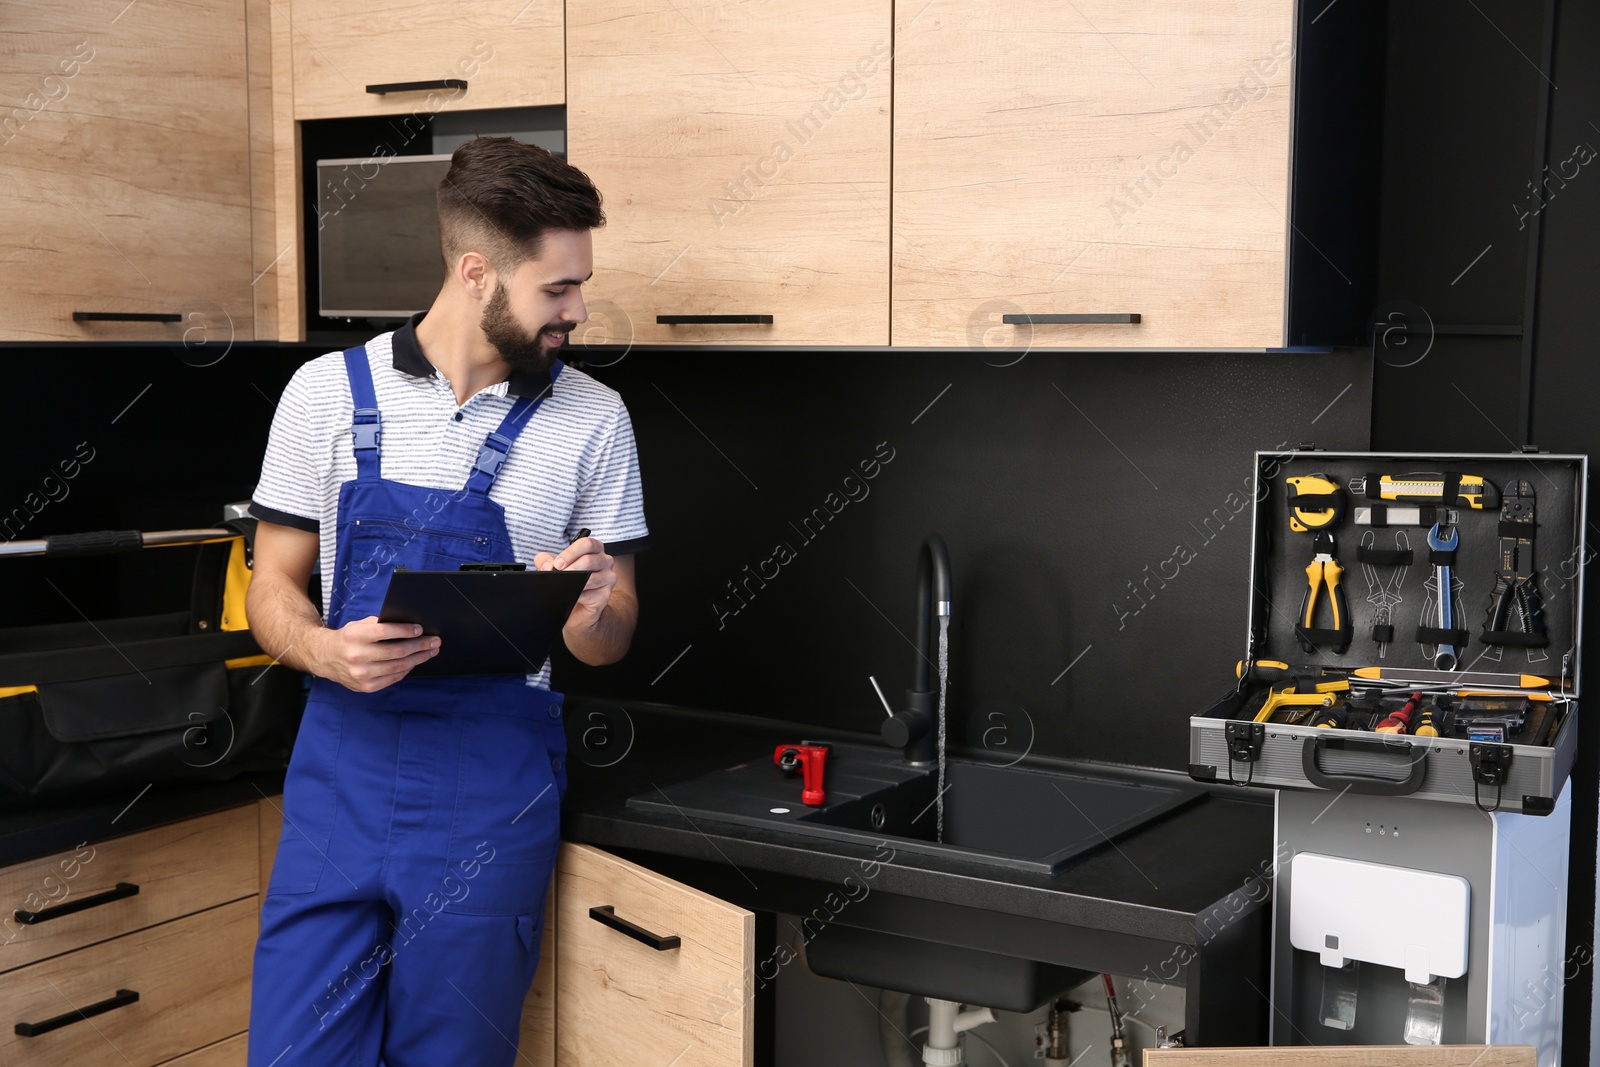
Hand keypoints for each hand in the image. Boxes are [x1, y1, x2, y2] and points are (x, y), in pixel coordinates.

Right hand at [315, 616, 439, 692]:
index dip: (405, 630)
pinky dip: (407, 669)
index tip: (420, 629)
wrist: (326, 657)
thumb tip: (411, 627)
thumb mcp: (359, 626)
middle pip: (396, 651)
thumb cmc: (349, 638)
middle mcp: (357, 656)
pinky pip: (394, 677)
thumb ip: (381, 625)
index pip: (385, 632)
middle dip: (420, 645)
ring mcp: (361, 674)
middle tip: (435, 641)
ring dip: (418, 658)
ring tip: (431, 651)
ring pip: (398, 666)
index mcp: (355, 636)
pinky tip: (415, 662)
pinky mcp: (366, 686)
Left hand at [534, 536, 616, 630]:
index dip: (571, 552)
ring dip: (573, 582)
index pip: (587, 544)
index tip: (558, 563)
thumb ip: (546, 561)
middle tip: (558, 574)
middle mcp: (605, 561)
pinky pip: (591, 594)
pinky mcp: (605, 595)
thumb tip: (547, 565)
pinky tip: (573, 596)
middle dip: (570, 569)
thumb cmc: (568, 583)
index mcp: (595, 550)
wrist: (576, 609)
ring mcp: (608, 578)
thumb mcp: (554, 568)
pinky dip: (578, 595)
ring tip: (563, 585)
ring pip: (591, 577)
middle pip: (589, 560)